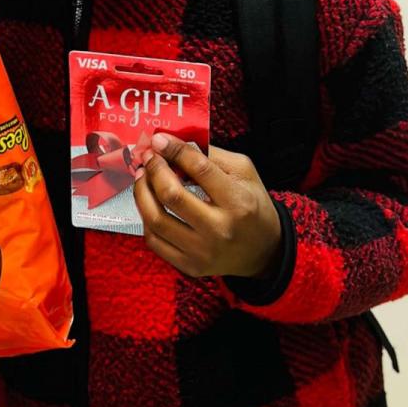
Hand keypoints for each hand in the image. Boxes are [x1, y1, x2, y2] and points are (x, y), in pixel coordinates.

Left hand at [133, 133, 282, 279]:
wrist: (265, 252)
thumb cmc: (252, 206)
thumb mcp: (244, 173)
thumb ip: (211, 155)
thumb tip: (174, 143)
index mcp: (238, 202)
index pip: (200, 169)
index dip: (174, 150)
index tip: (159, 139)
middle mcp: (220, 230)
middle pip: (172, 195)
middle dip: (154, 169)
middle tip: (149, 157)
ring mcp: (203, 252)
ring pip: (156, 219)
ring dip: (142, 192)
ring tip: (143, 176)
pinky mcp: (190, 266)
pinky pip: (154, 241)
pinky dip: (145, 218)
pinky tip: (149, 203)